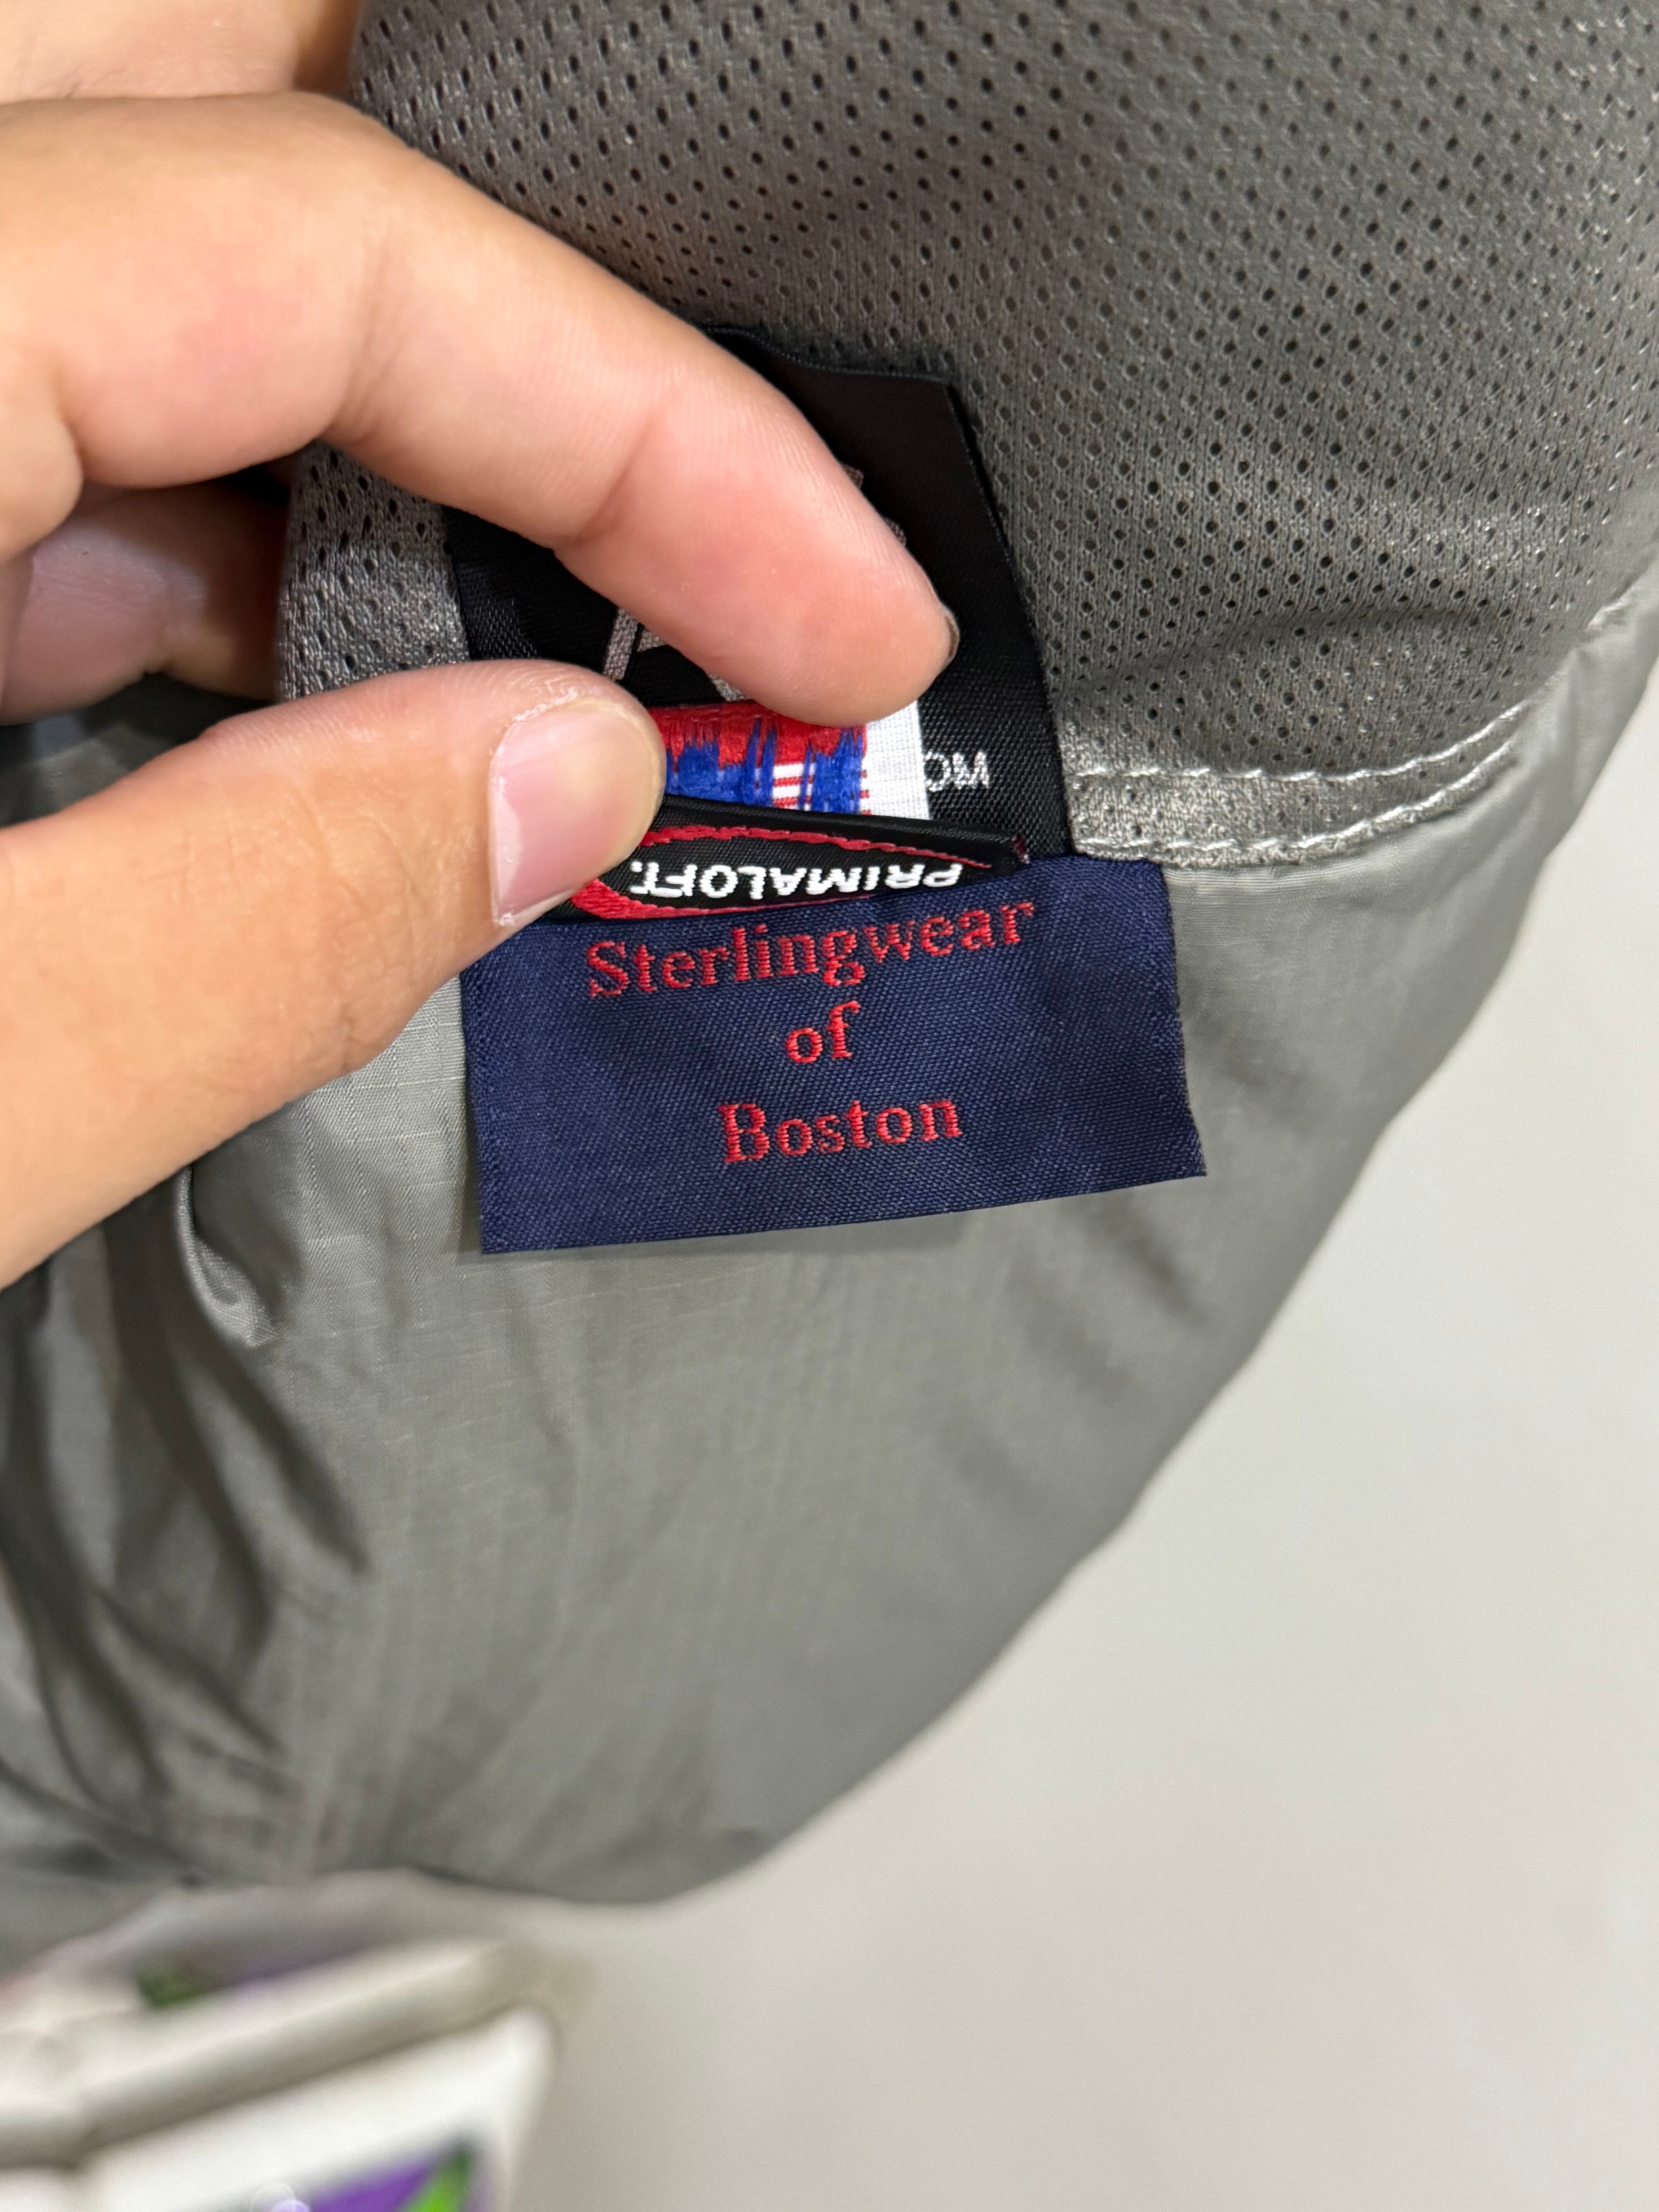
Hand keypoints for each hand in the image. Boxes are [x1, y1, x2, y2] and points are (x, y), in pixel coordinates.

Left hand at [0, 0, 953, 1287]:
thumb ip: (260, 922)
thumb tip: (570, 783)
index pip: (323, 246)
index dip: (647, 423)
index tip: (851, 632)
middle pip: (224, 61)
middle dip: (524, 227)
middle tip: (729, 432)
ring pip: (118, 196)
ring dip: (356, 373)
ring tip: (556, 596)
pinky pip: (16, 353)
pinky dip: (175, 472)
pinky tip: (280, 655)